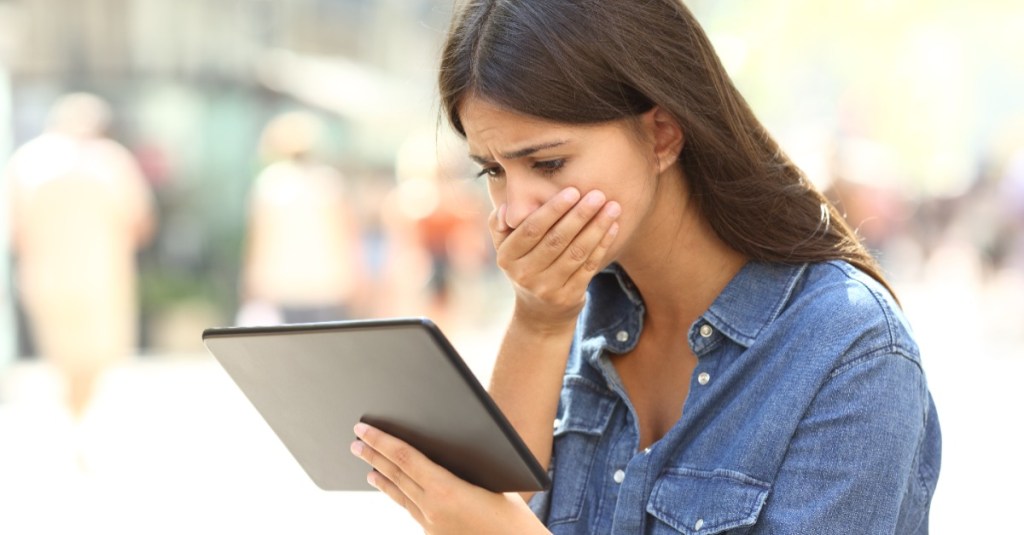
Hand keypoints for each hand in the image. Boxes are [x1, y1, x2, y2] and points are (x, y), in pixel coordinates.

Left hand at [350, 423, 548, 534]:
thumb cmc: (513, 517)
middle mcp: (432, 509)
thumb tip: (441, 449)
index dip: (382, 441)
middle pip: (395, 475)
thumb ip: (462, 467)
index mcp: (446, 490)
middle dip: (373, 455)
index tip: (365, 429)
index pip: (405, 458)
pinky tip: (391, 488)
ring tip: (366, 466)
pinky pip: (410, 508)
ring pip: (399, 494)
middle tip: (356, 441)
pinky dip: (397, 493)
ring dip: (381, 476)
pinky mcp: (434, 534)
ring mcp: (431, 524)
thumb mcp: (492, 481)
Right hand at [489, 187, 620, 329]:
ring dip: (596, 228)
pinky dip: (602, 245)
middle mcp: (525, 274)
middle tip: (598, 194)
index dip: (553, 210)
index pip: (531, 229)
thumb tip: (506, 208)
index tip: (573, 191)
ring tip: (613, 207)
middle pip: (556, 240)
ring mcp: (547, 288)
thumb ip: (499, 225)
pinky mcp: (569, 297)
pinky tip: (613, 227)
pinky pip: (588, 267)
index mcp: (507, 257)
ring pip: (576, 253)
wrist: (539, 313)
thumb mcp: (505, 248)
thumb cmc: (525, 265)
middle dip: (579, 215)